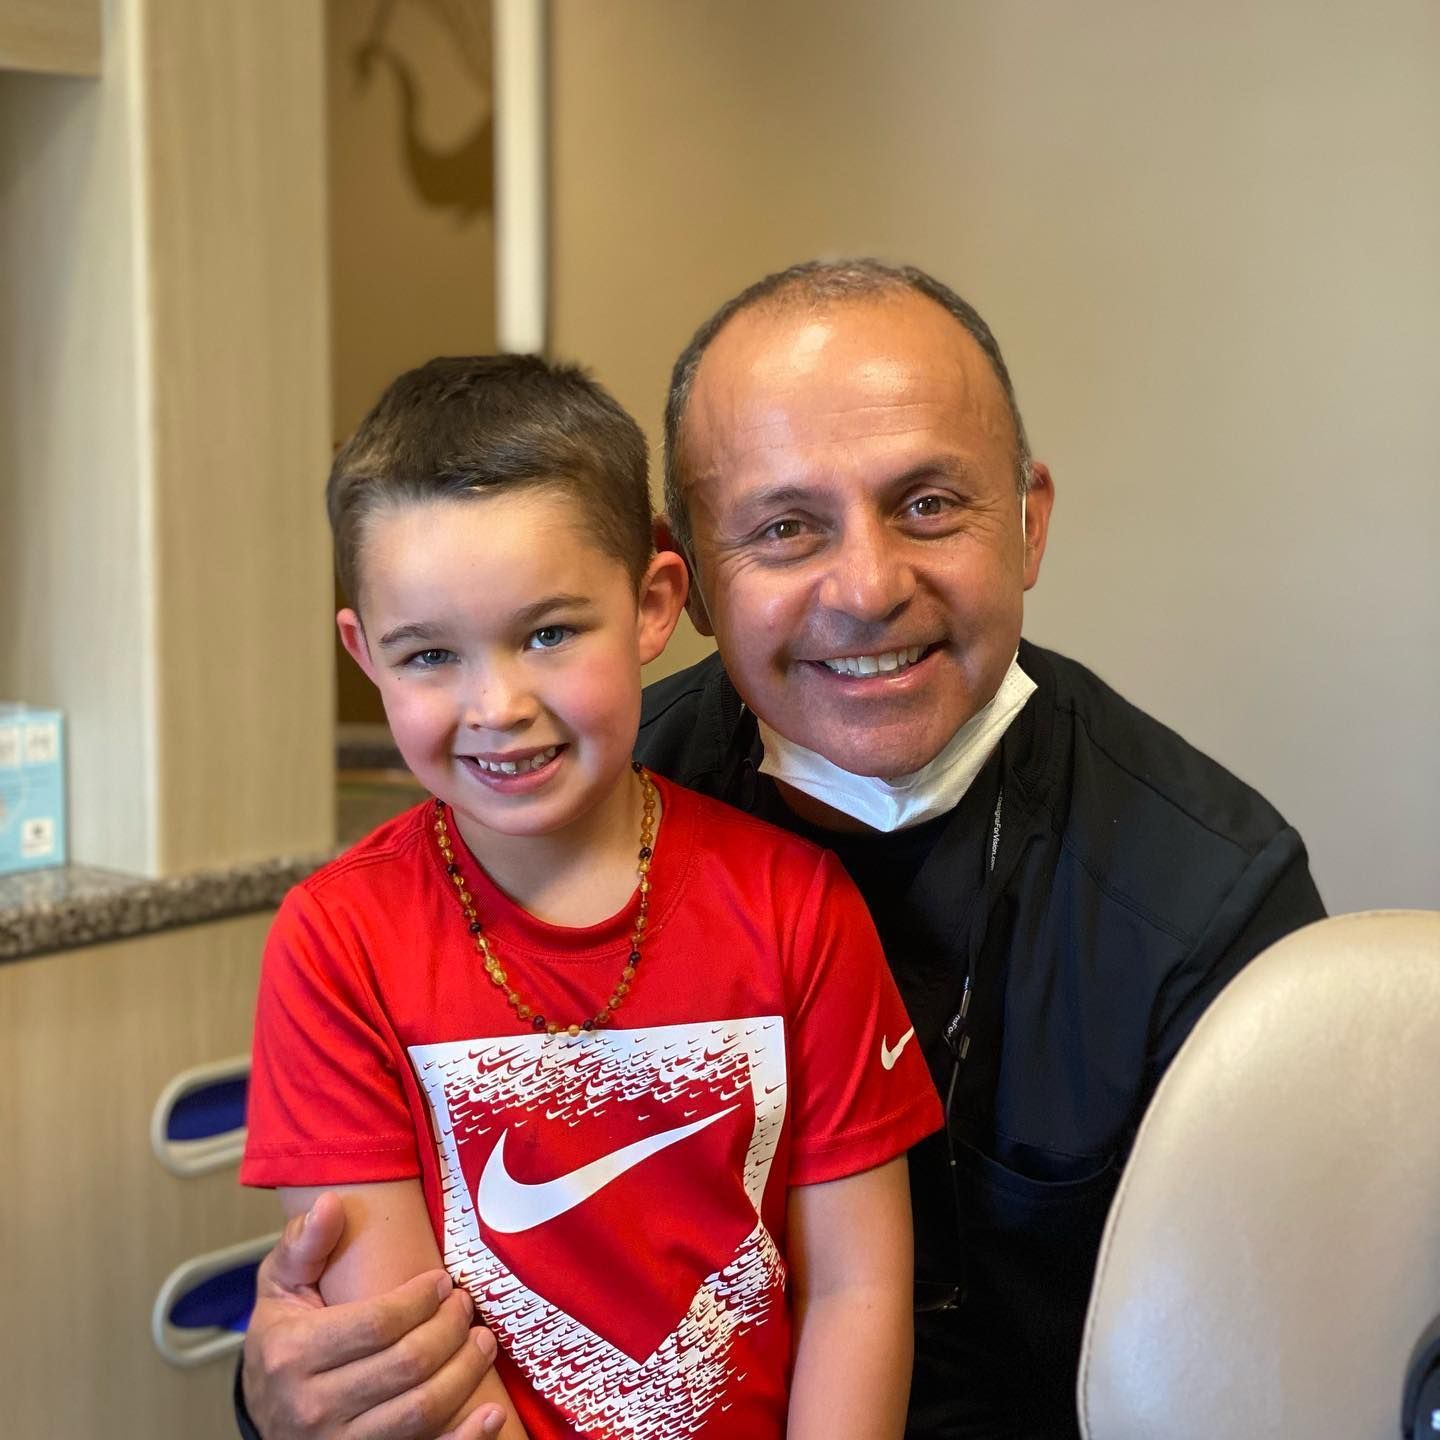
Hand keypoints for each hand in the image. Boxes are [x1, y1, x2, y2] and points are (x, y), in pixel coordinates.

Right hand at [243, 1193, 504, 1438]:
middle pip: (407, 1363)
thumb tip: (331, 1203)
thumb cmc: (281, 1339)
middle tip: (467, 1306)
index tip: (443, 1281)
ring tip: (482, 1341)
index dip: (421, 1299)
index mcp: (292, 1353)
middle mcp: (313, 1406)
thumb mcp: (280, 1286)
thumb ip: (304, 1244)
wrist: (263, 1410)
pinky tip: (492, 1415)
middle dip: (450, 1328)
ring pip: (421, 1409)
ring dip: (465, 1371)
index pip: (377, 1323)